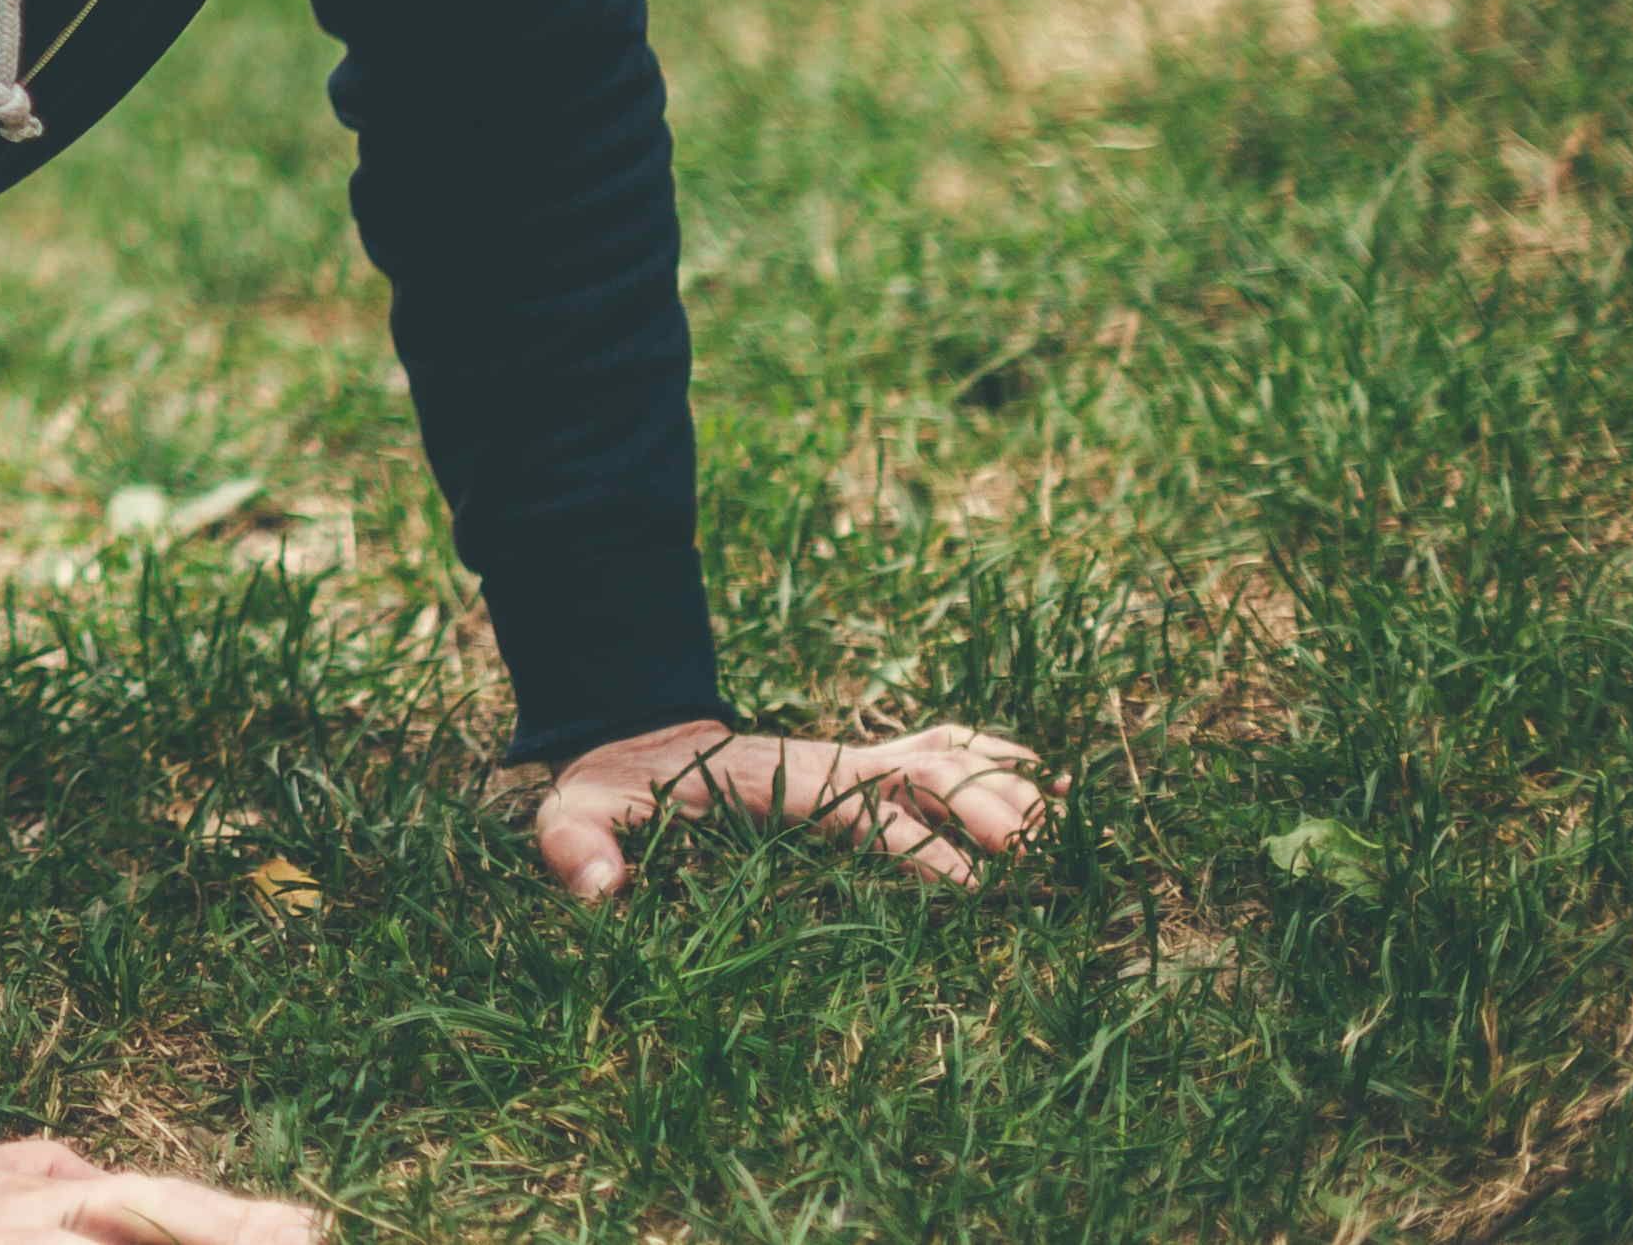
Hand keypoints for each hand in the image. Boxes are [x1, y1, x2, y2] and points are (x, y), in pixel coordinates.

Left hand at [532, 717, 1051, 899]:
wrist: (631, 740)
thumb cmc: (610, 787)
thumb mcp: (574, 811)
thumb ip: (576, 846)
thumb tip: (599, 892)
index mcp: (771, 779)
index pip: (857, 805)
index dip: (912, 841)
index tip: (967, 884)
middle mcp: (821, 762)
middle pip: (916, 770)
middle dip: (976, 803)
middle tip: (1031, 851)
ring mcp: (843, 760)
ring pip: (936, 756)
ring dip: (995, 784)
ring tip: (1058, 826)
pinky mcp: (857, 768)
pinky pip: (931, 751)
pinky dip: (987, 758)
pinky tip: (1044, 781)